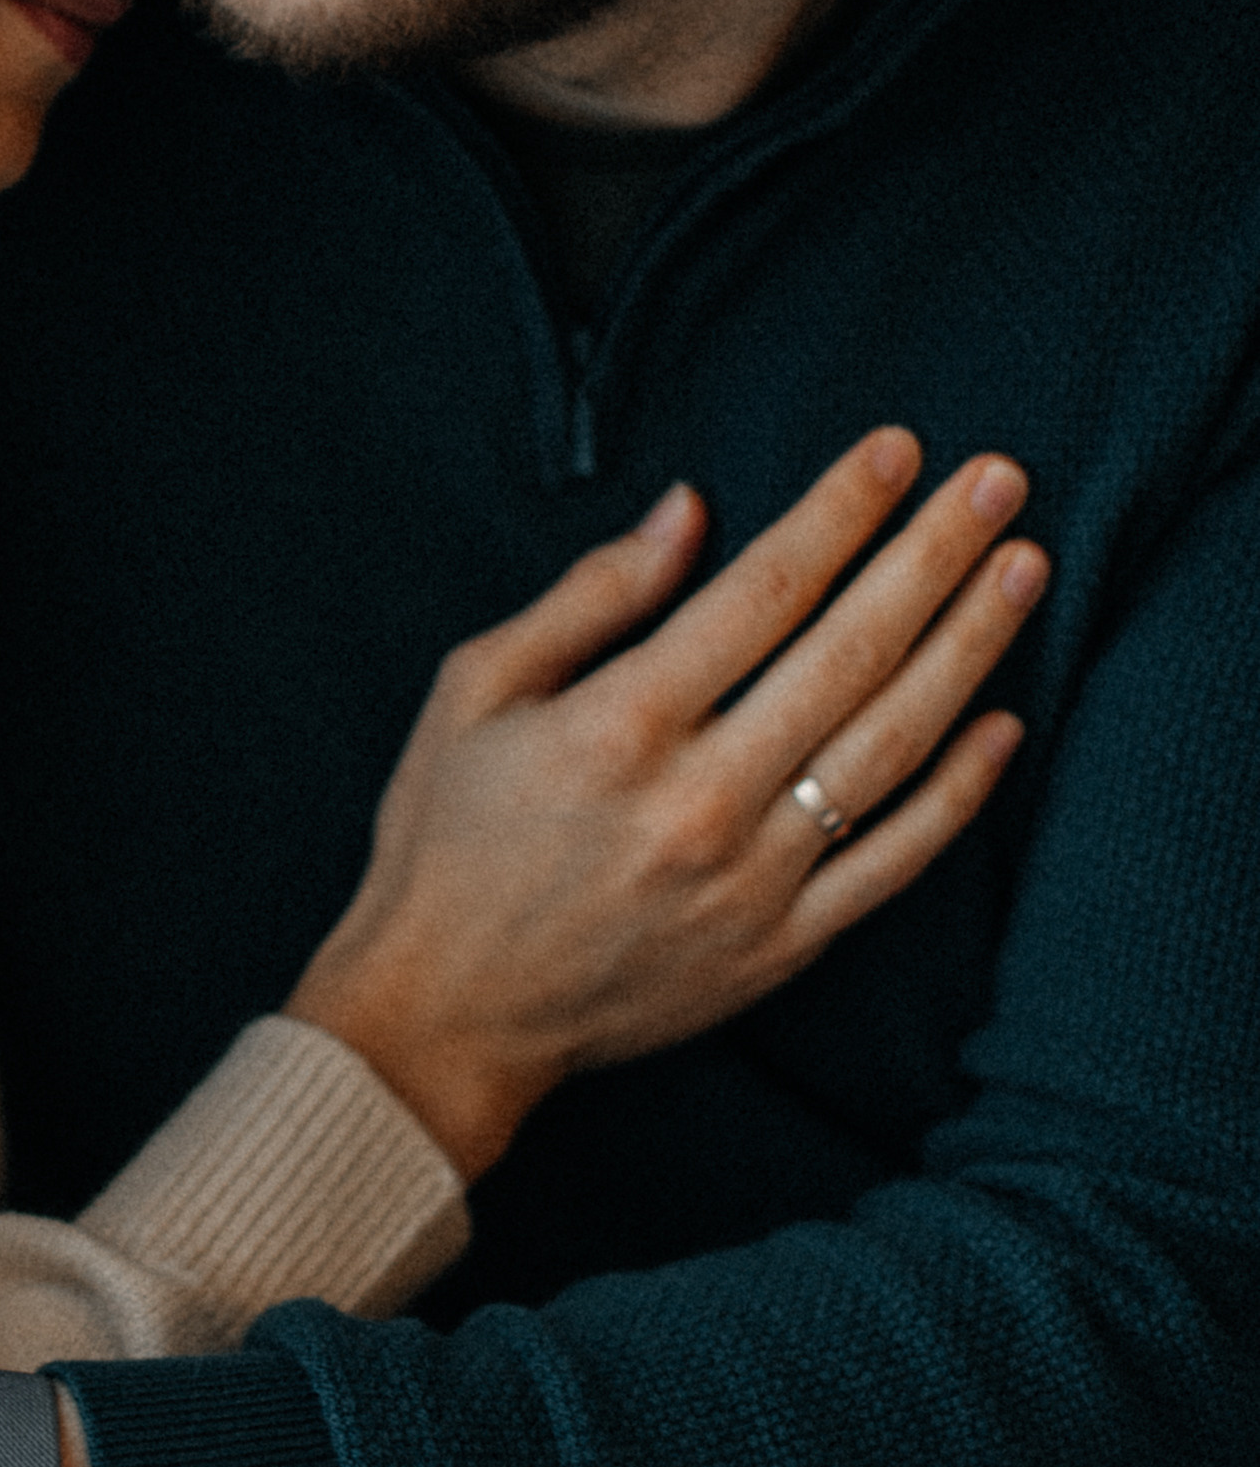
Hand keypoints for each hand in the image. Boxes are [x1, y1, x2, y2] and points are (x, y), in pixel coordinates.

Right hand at [289, 429, 1042, 1176]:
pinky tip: (1002, 723)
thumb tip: (689, 510)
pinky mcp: (781, 947)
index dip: (838, 511)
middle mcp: (698, 800)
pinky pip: (894, 859)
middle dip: (934, 555)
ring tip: (1023, 571)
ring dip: (968, 648)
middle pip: (849, 653)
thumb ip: (588, 599)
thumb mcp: (475, 690)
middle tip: (999, 481)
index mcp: (617, 726)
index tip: (896, 450)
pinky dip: (958, 791)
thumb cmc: (446, 839)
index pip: (762, 591)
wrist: (444, 1016)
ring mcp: (752, 881)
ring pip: (891, 746)